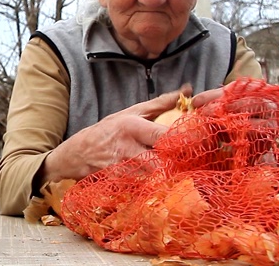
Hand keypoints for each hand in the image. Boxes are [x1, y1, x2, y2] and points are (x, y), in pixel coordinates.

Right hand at [38, 84, 191, 183]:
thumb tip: (186, 91)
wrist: (78, 153)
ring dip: (167, 176)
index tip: (201, 142)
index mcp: (132, 126)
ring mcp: (121, 167)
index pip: (163, 136)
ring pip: (152, 177)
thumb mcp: (131, 112)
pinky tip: (163, 183)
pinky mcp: (118, 183)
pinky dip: (154, 185)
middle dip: (177, 164)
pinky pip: (142, 187)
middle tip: (193, 163)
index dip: (184, 141)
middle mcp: (126, 148)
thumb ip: (160, 103)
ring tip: (181, 173)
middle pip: (160, 162)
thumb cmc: (109, 130)